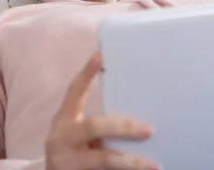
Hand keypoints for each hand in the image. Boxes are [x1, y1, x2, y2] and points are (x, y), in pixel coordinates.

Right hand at [45, 52, 158, 169]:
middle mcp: (60, 138)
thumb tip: (138, 116)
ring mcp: (64, 161)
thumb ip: (97, 127)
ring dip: (131, 161)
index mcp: (64, 120)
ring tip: (153, 165)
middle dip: (124, 127)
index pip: (75, 92)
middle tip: (149, 130)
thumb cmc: (75, 154)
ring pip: (103, 159)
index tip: (99, 55)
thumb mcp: (79, 136)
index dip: (86, 74)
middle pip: (94, 126)